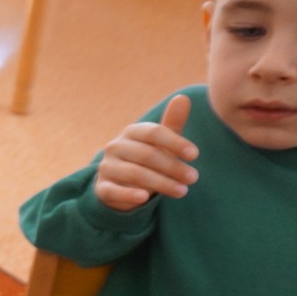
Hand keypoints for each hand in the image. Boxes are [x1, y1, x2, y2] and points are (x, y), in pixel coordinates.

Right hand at [95, 95, 199, 211]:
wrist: (119, 183)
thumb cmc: (146, 159)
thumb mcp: (160, 143)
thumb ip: (172, 123)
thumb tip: (183, 97)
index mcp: (131, 132)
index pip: (153, 132)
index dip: (175, 142)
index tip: (195, 155)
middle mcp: (115, 146)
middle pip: (147, 154)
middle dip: (173, 166)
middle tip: (194, 177)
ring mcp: (107, 167)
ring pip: (134, 173)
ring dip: (161, 183)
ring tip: (182, 191)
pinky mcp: (101, 188)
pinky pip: (114, 190)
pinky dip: (129, 194)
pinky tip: (144, 198)